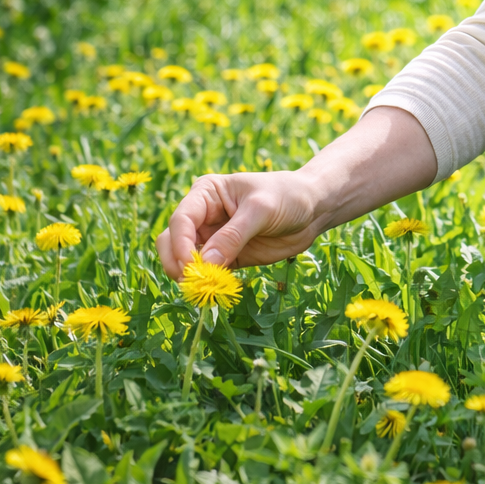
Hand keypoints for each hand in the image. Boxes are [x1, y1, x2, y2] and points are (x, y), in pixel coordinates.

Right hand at [155, 105, 436, 278]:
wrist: (313, 209)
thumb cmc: (288, 197)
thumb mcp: (262, 210)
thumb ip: (234, 235)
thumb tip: (204, 262)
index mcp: (206, 193)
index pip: (181, 219)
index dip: (180, 244)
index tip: (190, 266)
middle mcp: (203, 215)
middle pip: (172, 241)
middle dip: (178, 262)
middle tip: (194, 282)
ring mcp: (212, 237)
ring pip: (183, 260)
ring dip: (189, 277)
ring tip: (206, 289)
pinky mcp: (225, 257)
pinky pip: (206, 273)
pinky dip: (206, 284)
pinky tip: (218, 290)